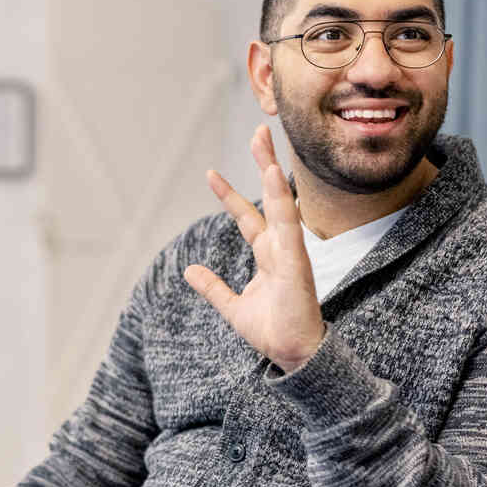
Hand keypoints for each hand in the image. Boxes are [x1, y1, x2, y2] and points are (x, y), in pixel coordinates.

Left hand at [183, 124, 325, 372]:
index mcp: (268, 256)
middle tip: (258, 131)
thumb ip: (212, 288)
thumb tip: (189, 270)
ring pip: (281, 203)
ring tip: (262, 140)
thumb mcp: (232, 307)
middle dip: (262, 164)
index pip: (247, 217)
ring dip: (271, 171)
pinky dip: (282, 200)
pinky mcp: (297, 263)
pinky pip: (289, 225)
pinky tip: (275, 175)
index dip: (229, 196)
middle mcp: (281, 248)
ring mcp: (291, 253)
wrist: (293, 355)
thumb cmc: (272, 332)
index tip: (210, 173)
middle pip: (269, 198)